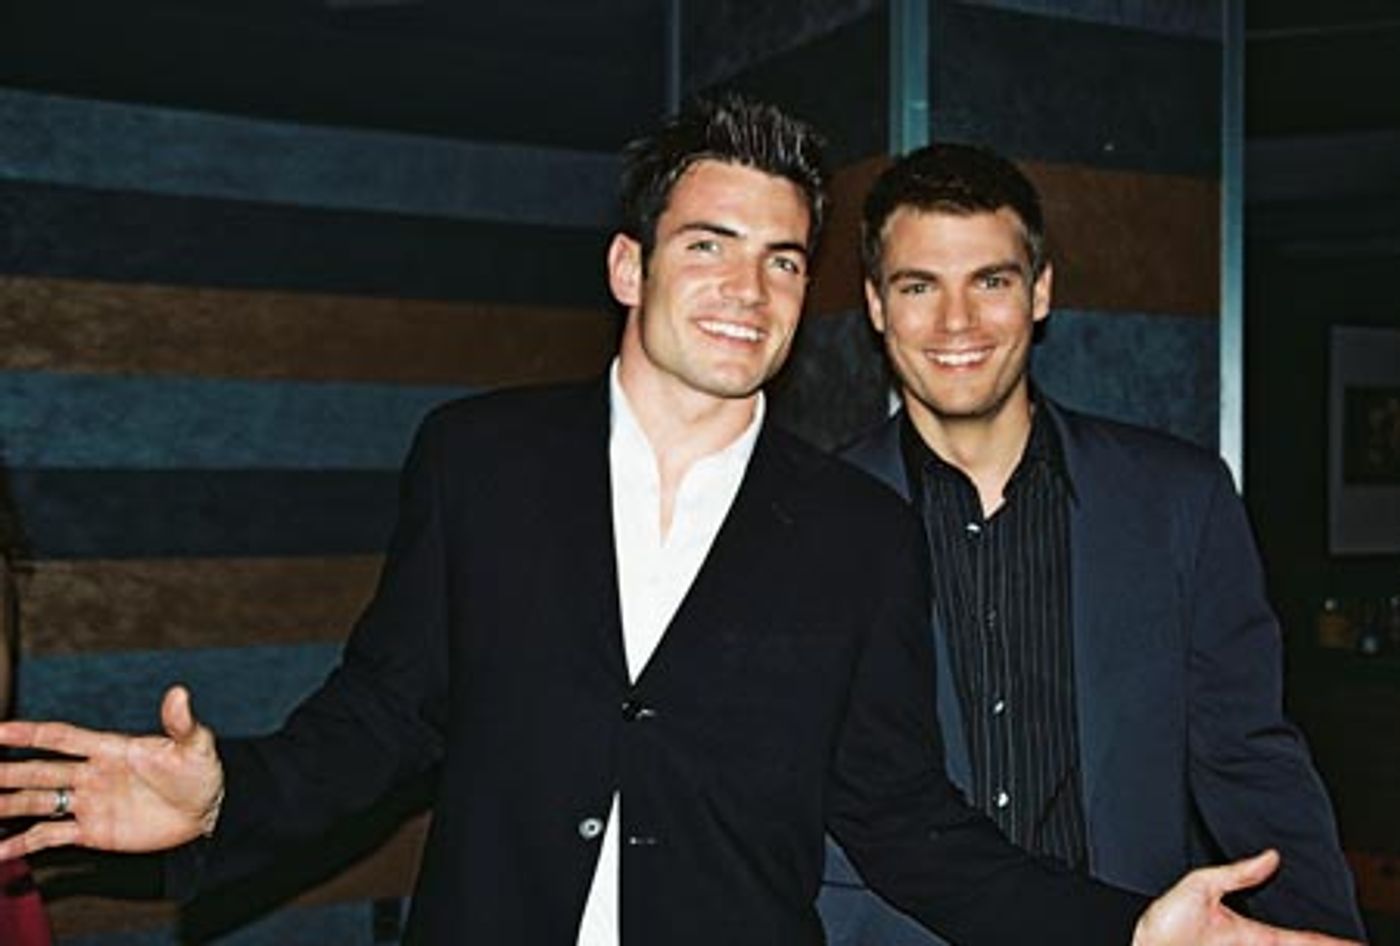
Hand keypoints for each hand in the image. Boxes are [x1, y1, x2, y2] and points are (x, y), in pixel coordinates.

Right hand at [0, 686, 224, 859]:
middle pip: (38, 771)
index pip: (61, 738)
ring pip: (36, 802)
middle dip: (6, 771)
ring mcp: (89, 803)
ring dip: (7, 805)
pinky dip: (21, 844)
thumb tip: (179, 693)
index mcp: (110, 749)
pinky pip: (49, 837)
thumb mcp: (195, 747)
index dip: (29, 733)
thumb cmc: (201, 774)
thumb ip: (181, 724)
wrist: (207, 813)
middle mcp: (92, 774)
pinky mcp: (92, 832)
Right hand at [1133, 850, 1362, 945]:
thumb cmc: (1167, 927)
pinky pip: (1267, 944)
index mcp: (1257, 937)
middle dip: (1321, 944)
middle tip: (1352, 943)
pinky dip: (1285, 943)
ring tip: (1325, 941)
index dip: (1335, 943)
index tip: (1359, 944)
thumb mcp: (1200, 888)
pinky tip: (1286, 940)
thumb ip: (1237, 873)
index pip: (1307, 940)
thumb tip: (1270, 857)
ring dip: (1302, 943)